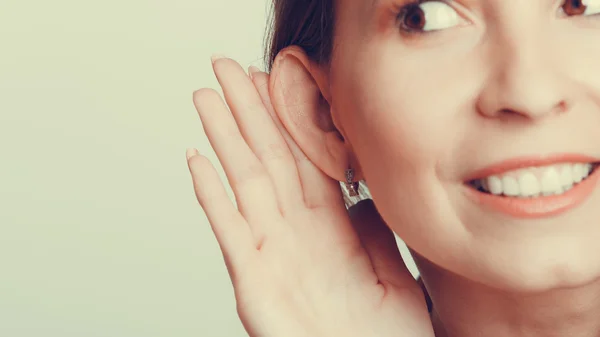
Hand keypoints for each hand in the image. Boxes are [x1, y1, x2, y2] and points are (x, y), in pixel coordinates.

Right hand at [187, 57, 434, 336]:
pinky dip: (212, 196)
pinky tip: (198, 161)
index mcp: (327, 231)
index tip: (273, 80)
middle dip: (246, 113)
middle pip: (267, 160)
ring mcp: (269, 256)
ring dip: (224, 139)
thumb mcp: (393, 274)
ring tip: (206, 99)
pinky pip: (230, 231)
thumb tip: (363, 193)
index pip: (301, 160)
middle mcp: (293, 236)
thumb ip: (374, 231)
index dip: (285, 119)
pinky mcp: (252, 283)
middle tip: (226, 69)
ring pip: (244, 183)